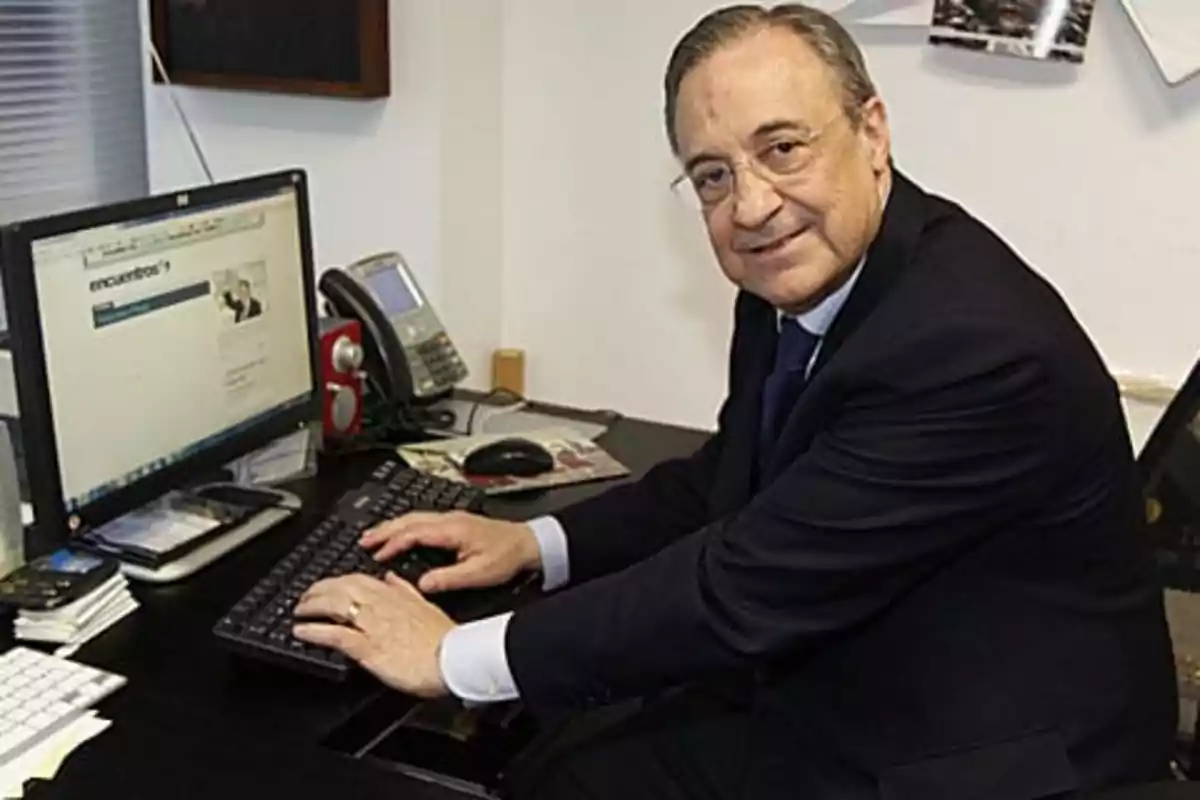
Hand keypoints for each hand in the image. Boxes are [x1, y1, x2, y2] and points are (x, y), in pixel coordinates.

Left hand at [292, 572, 454, 697]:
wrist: (454, 659)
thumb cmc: (445, 639)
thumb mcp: (426, 606)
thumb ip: (406, 591)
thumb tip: (391, 578)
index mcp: (394, 594)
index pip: (358, 579)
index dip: (337, 580)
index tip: (326, 585)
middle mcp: (380, 605)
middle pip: (340, 588)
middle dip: (318, 590)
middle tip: (304, 598)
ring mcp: (372, 625)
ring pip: (334, 605)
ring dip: (311, 606)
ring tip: (298, 611)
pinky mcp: (367, 647)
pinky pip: (335, 635)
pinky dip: (314, 631)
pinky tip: (301, 631)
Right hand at [360, 511, 541, 594]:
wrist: (528, 544)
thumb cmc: (507, 556)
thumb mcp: (478, 574)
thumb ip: (448, 579)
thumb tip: (423, 584)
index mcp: (452, 530)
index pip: (413, 533)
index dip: (393, 544)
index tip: (376, 555)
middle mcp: (450, 520)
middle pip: (409, 519)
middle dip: (384, 529)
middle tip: (363, 540)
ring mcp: (452, 519)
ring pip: (415, 517)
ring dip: (393, 526)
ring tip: (374, 536)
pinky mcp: (456, 522)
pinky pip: (423, 520)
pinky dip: (406, 526)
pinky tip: (401, 534)